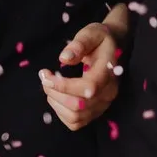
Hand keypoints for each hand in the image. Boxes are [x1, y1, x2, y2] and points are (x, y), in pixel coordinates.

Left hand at [40, 1, 129, 132]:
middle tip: (44, 77)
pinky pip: (76, 123)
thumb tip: (64, 59)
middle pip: (79, 105)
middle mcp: (108, 93)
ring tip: (49, 85)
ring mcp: (103, 105)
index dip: (64, 85)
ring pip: (76, 117)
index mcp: (109, 73)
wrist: (112, 48)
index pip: (88, 87)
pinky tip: (56, 96)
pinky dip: (61, 113)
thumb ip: (80, 43)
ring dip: (56, 103)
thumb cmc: (100, 39)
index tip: (46, 74)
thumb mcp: (91, 33)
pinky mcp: (95, 112)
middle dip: (55, 93)